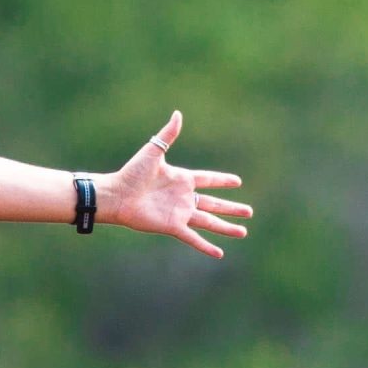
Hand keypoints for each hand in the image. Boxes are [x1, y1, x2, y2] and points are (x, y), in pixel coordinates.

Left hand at [99, 112, 250, 258]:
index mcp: (182, 178)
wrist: (118, 194)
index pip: (208, 179)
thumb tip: (178, 114)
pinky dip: (206, 246)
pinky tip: (219, 253)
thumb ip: (168, 135)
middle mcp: (184, 197)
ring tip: (243, 232)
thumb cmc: (133, 172)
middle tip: (249, 212)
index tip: (238, 182)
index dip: (223, 181)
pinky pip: (193, 237)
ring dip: (226, 227)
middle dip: (232, 208)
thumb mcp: (153, 151)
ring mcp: (180, 213)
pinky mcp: (173, 226)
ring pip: (209, 222)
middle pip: (214, 204)